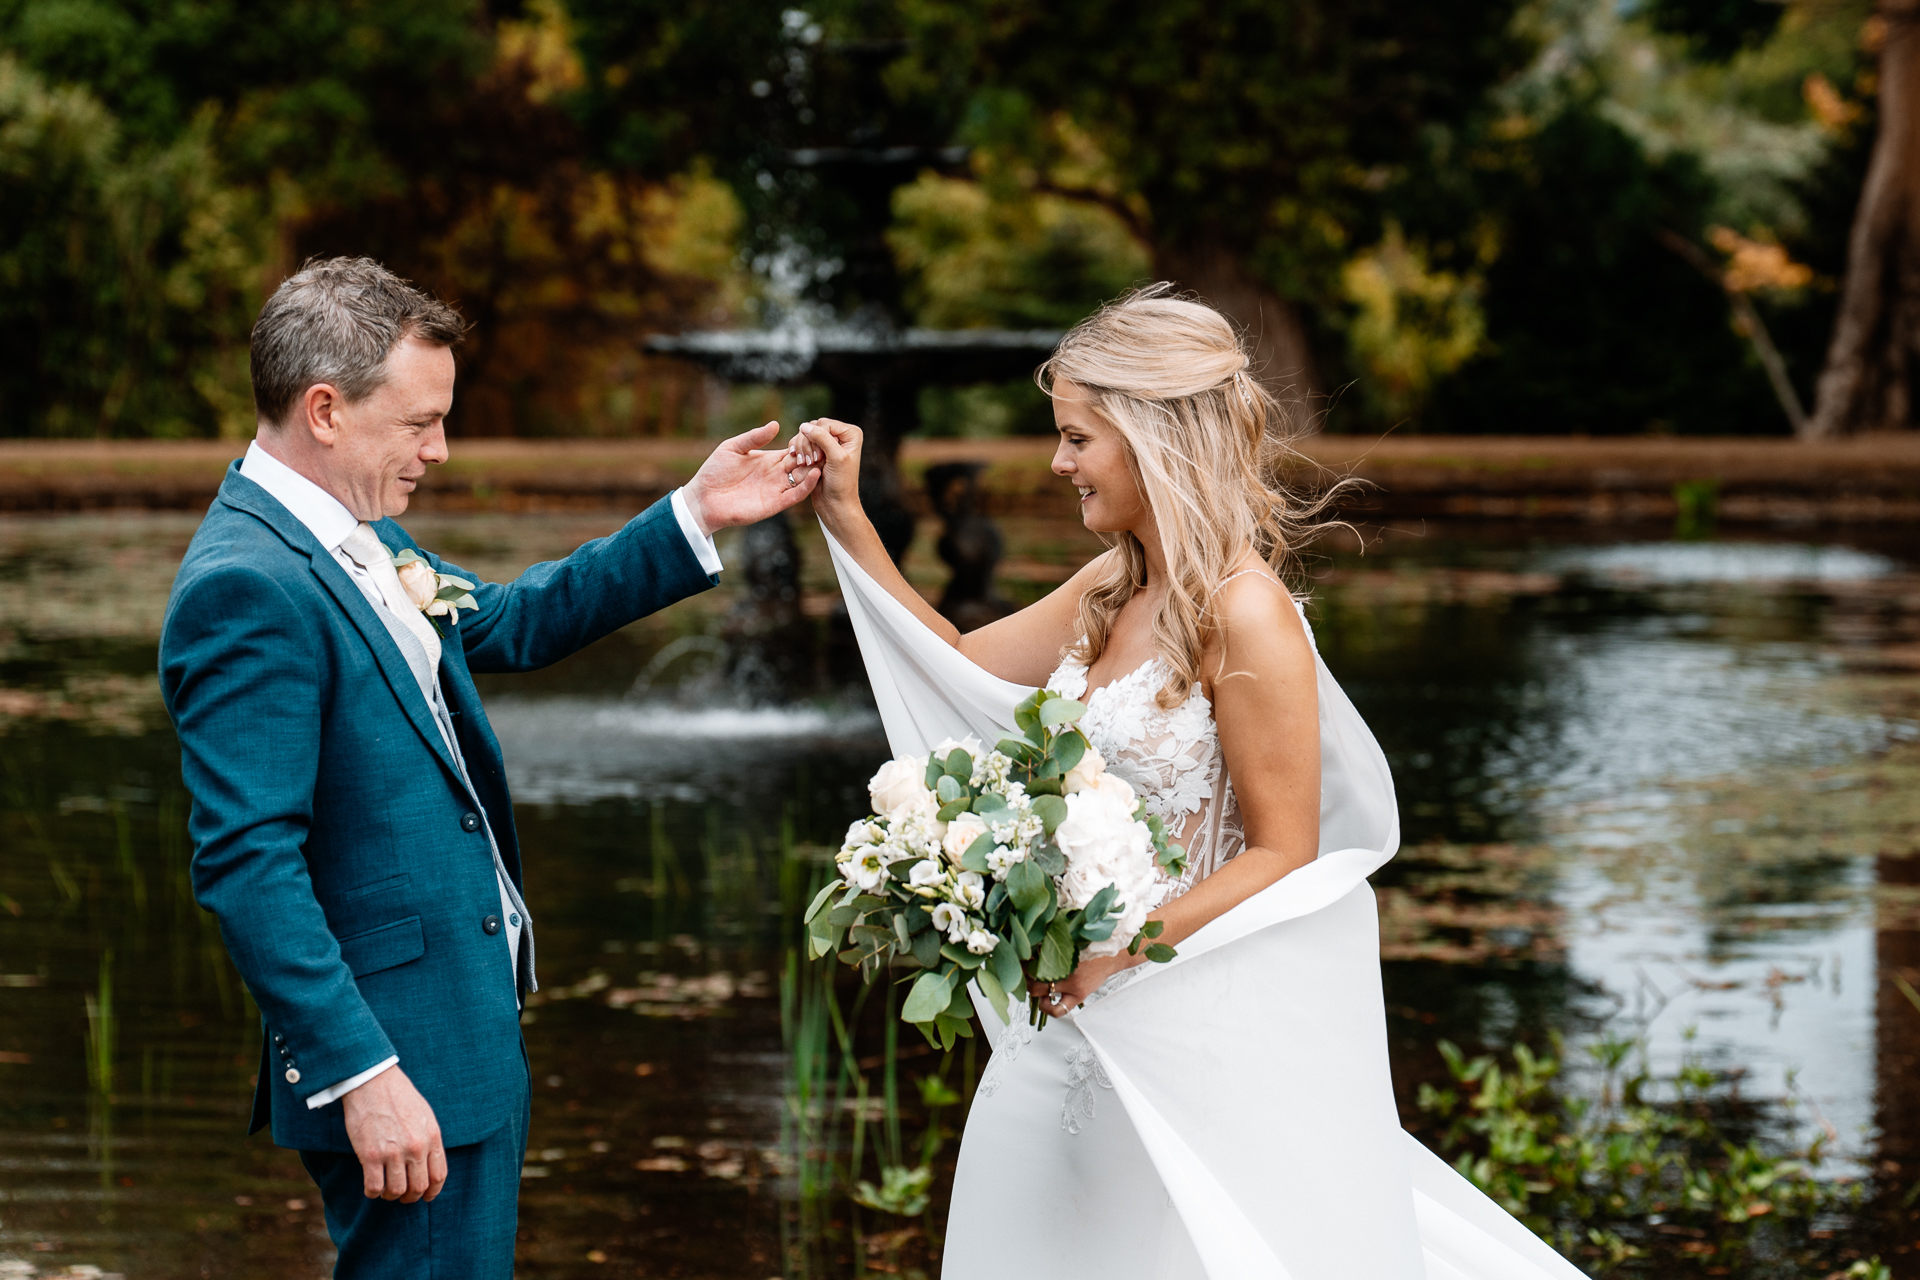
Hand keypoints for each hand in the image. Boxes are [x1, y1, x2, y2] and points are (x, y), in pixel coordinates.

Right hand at [342, 1066, 446, 1202]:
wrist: (373, 1082)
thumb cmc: (399, 1096)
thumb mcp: (425, 1115)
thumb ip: (429, 1139)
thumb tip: (429, 1163)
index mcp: (432, 1137)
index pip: (439, 1175)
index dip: (433, 1191)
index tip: (427, 1197)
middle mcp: (416, 1148)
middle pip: (418, 1187)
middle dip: (411, 1197)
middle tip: (403, 1197)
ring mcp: (394, 1152)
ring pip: (396, 1191)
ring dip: (391, 1196)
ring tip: (386, 1191)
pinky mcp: (371, 1155)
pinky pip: (374, 1187)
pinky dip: (373, 1193)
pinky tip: (371, 1188)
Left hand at [680, 422, 820, 535]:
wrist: (703, 498)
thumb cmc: (714, 472)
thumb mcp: (732, 447)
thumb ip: (754, 437)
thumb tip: (776, 424)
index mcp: (768, 460)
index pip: (793, 450)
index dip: (805, 443)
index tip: (816, 433)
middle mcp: (776, 475)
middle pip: (803, 464)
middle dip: (815, 456)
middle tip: (828, 446)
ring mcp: (776, 490)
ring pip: (803, 479)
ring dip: (815, 469)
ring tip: (825, 458)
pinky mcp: (774, 504)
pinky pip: (795, 495)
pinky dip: (807, 486)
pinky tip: (815, 474)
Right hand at [791, 418, 862, 530]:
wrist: (835, 504)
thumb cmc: (841, 484)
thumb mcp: (836, 458)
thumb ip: (822, 438)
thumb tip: (804, 425)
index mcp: (851, 434)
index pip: (824, 423)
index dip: (818, 438)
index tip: (821, 457)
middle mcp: (840, 435)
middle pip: (813, 427)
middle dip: (808, 444)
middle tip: (811, 462)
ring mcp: (827, 443)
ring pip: (804, 434)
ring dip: (801, 449)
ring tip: (805, 464)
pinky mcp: (816, 452)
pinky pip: (800, 443)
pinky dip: (797, 451)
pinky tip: (798, 460)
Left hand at [1027, 949, 1138, 1016]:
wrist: (1112, 956)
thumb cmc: (1091, 947)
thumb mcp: (1070, 940)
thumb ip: (1053, 944)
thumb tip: (1032, 946)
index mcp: (1060, 952)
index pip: (1031, 958)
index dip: (1021, 961)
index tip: (1019, 960)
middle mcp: (1064, 969)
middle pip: (1031, 974)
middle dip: (1023, 976)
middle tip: (1022, 974)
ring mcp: (1070, 984)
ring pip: (1039, 993)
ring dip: (1031, 991)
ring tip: (1031, 987)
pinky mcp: (1078, 996)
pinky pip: (1058, 1010)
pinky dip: (1048, 1008)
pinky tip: (1044, 1001)